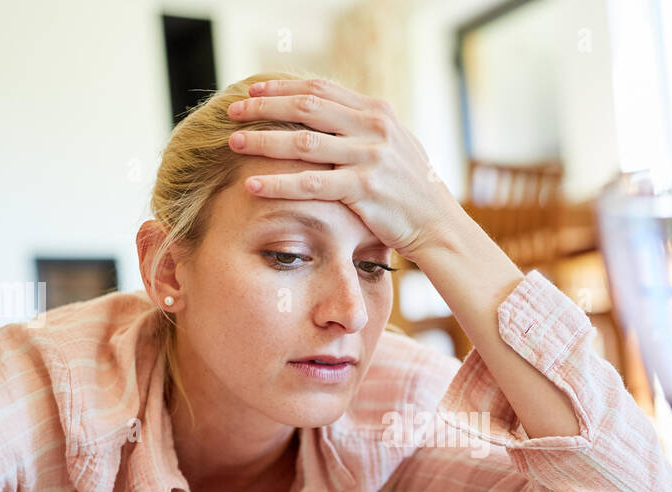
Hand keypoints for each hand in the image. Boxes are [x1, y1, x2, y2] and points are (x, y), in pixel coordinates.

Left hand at [226, 77, 462, 260]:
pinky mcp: (364, 189)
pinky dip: (278, 184)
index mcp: (377, 112)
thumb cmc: (411, 190)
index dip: (283, 88)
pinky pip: (311, 184)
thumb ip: (363, 128)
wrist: (438, 224)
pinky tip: (253, 185)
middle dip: (264, 107)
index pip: (320, 89)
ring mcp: (370, 157)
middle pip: (306, 108)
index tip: (254, 91)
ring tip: (233, 142)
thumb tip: (328, 115)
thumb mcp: (393, 146)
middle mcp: (374, 128)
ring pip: (303, 143)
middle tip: (234, 111)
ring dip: (263, 141)